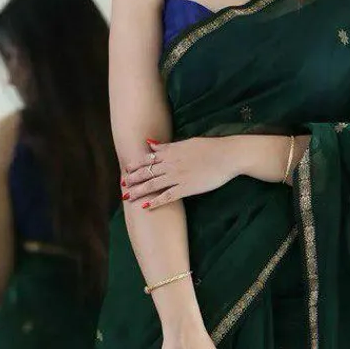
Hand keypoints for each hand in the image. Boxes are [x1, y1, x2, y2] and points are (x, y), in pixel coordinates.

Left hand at [121, 136, 237, 210]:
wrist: (227, 156)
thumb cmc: (210, 148)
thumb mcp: (187, 142)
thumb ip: (168, 146)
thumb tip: (150, 143)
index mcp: (171, 152)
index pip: (148, 159)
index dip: (135, 165)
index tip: (126, 169)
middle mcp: (170, 164)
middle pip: (146, 172)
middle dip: (132, 179)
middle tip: (122, 185)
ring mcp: (177, 176)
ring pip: (152, 184)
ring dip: (138, 191)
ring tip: (127, 197)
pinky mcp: (186, 188)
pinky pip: (167, 196)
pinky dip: (155, 201)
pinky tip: (146, 206)